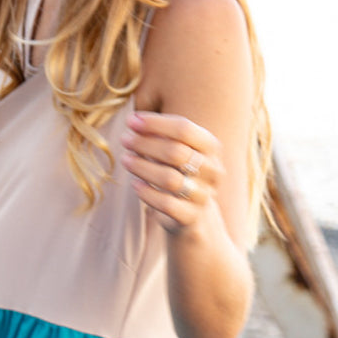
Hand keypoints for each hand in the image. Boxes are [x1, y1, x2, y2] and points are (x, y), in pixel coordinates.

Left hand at [120, 111, 223, 235]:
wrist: (196, 216)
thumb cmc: (180, 173)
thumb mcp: (176, 150)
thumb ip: (160, 134)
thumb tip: (134, 121)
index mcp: (211, 147)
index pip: (184, 128)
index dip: (156, 123)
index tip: (131, 121)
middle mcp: (212, 170)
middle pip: (176, 152)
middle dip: (146, 143)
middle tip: (125, 139)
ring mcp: (203, 195)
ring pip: (170, 179)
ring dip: (143, 167)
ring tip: (125, 159)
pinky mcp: (191, 217)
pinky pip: (166, 204)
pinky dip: (147, 192)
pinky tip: (135, 184)